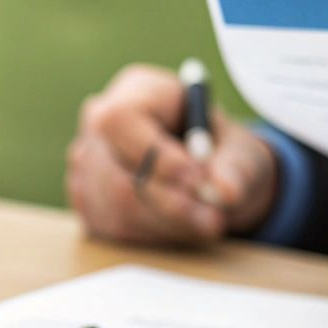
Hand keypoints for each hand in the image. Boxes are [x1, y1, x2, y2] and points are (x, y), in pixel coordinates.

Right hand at [67, 64, 278, 246]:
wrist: (208, 176)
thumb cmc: (221, 152)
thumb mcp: (241, 152)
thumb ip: (235, 170)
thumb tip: (225, 192)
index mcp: (136, 91)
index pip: (121, 121)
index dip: (156, 156)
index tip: (199, 180)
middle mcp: (98, 124)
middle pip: (114, 173)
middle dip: (169, 203)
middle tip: (214, 218)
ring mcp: (86, 163)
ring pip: (116, 207)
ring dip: (167, 224)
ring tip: (208, 223)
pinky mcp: (88, 201)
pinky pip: (113, 228)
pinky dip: (154, 236)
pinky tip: (183, 226)